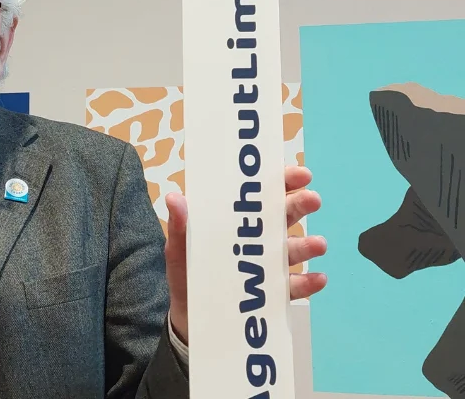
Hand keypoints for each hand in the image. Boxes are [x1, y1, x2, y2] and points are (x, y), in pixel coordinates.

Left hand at [163, 165, 327, 343]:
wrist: (190, 318)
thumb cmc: (187, 274)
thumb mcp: (180, 249)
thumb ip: (180, 226)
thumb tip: (175, 198)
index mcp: (238, 221)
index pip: (264, 194)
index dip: (283, 180)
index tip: (300, 174)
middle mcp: (259, 238)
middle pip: (285, 216)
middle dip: (300, 204)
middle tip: (312, 199)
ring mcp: (269, 265)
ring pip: (293, 250)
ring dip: (307, 245)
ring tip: (317, 244)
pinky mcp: (274, 293)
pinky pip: (294, 287)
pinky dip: (308, 283)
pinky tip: (317, 278)